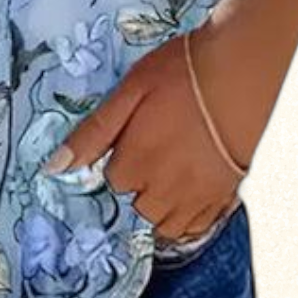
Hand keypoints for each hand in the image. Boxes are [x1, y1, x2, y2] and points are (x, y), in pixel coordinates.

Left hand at [42, 16, 270, 241]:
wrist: (243, 71)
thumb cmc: (184, 72)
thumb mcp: (128, 92)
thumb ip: (92, 133)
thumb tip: (54, 167)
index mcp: (136, 162)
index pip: (113, 179)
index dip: (121, 156)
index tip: (134, 135)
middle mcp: (164, 188)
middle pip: (138, 204)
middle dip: (140, 182)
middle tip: (155, 147)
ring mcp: (197, 196)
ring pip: (165, 223)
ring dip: (161, 203)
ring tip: (170, 170)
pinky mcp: (226, 195)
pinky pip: (198, 226)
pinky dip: (189, 217)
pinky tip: (191, 189)